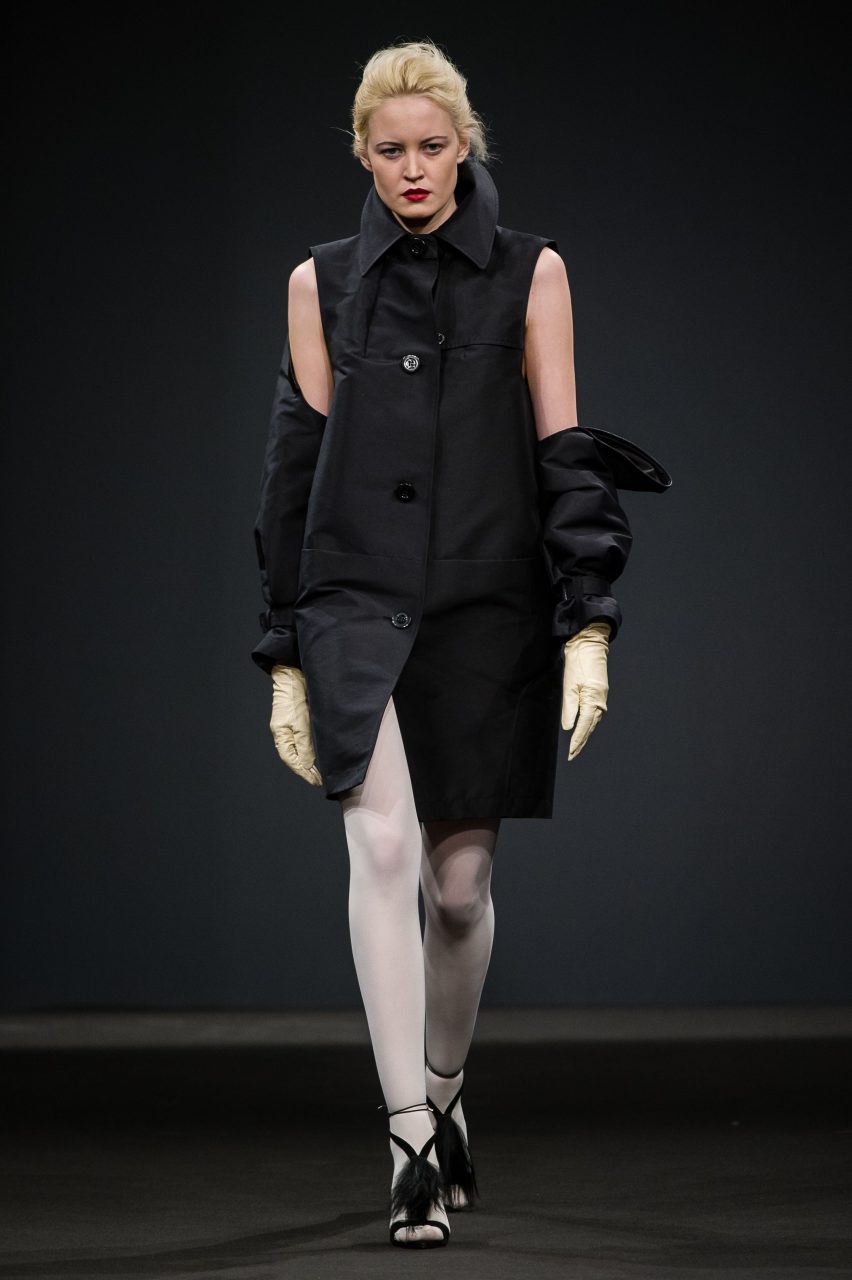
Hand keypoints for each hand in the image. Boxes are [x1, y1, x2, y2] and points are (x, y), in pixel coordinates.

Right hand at [270, 664, 322, 785]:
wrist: (293, 675)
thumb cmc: (295, 696)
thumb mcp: (301, 722)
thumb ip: (304, 744)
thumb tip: (307, 764)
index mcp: (280, 734)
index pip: (291, 759)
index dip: (304, 772)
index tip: (316, 781)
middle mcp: (284, 733)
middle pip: (294, 757)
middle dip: (306, 770)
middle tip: (320, 780)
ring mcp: (290, 727)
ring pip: (298, 750)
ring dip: (308, 762)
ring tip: (320, 772)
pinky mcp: (298, 721)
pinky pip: (302, 741)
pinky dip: (309, 750)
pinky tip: (317, 754)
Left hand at [561, 620, 610, 760]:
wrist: (589, 645)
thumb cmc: (578, 663)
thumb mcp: (569, 686)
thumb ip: (569, 708)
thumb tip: (568, 727)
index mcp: (593, 700)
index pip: (584, 727)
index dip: (577, 741)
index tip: (571, 753)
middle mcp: (600, 701)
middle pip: (590, 727)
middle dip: (581, 742)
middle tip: (572, 755)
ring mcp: (601, 697)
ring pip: (593, 721)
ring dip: (585, 734)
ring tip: (576, 746)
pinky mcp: (599, 693)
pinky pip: (594, 713)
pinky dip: (588, 723)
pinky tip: (583, 728)